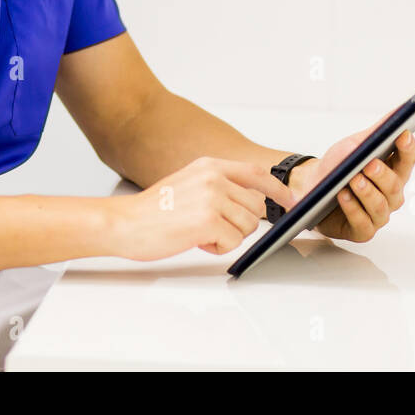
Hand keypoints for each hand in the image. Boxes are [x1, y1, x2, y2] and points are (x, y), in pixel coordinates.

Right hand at [108, 157, 295, 260]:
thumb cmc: (152, 210)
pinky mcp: (208, 221)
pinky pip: (233, 242)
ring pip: (247, 226)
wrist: (124, 223)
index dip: (277, 187)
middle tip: (212, 226)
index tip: (290, 199)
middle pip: (255, 205)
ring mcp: (212, 198)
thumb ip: (218, 185)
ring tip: (199, 232)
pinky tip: (195, 240)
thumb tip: (249, 200)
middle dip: (240, 222)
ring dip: (227, 236)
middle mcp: (213, 177)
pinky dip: (217, 248)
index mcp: (209, 165)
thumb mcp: (188, 183)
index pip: (255, 173)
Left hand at [288, 127, 414, 241]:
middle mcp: (390, 195)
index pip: (409, 159)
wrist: (310, 186)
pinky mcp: (362, 231)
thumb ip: (378, 130)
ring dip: (366, 192)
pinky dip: (352, 208)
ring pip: (380, 206)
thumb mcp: (355, 144)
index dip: (408, 148)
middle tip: (369, 164)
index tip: (402, 135)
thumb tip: (399, 111)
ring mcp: (378, 214)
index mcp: (394, 171)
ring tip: (352, 180)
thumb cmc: (337, 166)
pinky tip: (343, 196)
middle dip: (382, 174)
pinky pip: (363, 223)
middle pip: (395, 185)